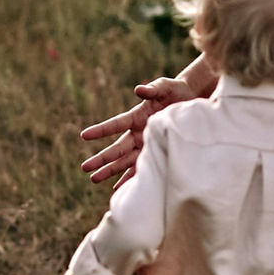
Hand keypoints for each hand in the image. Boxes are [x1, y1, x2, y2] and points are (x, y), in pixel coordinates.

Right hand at [78, 71, 207, 186]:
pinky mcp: (156, 152)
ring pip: (124, 161)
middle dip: (101, 158)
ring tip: (94, 179)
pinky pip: (141, 168)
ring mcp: (145, 144)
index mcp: (136, 116)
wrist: (189, 99)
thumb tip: (139, 89)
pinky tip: (118, 187)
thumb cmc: (174, 90)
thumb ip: (152, 89)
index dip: (101, 130)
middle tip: (85, 167)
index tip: (84, 135)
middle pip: (117, 148)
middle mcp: (138, 133)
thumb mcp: (164, 87)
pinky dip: (130, 178)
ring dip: (110, 170)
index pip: (115, 124)